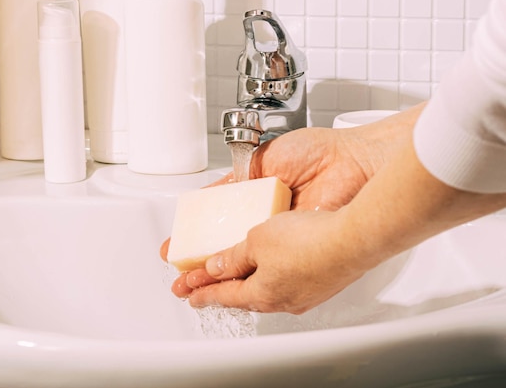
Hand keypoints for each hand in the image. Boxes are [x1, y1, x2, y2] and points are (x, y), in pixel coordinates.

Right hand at [161, 105, 424, 308]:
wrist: (353, 162)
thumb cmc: (318, 152)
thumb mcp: (263, 159)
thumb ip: (235, 179)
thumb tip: (212, 193)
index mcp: (257, 193)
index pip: (220, 217)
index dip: (197, 230)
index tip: (176, 242)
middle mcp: (267, 216)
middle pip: (226, 241)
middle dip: (198, 257)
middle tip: (176, 266)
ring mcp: (279, 234)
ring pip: (240, 255)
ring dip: (213, 268)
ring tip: (188, 277)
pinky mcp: (292, 245)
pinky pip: (261, 258)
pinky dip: (238, 266)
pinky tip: (217, 272)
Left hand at [169, 209, 371, 313]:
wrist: (352, 240)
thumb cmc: (307, 241)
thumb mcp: (256, 242)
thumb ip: (233, 256)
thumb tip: (215, 267)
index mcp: (261, 294)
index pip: (223, 295)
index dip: (202, 292)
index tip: (188, 293)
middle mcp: (282, 300)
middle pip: (243, 295)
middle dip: (220, 288)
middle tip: (201, 287)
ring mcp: (304, 294)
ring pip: (266, 288)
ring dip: (248, 280)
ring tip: (237, 272)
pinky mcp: (320, 283)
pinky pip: (287, 281)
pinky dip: (272, 274)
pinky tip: (274, 264)